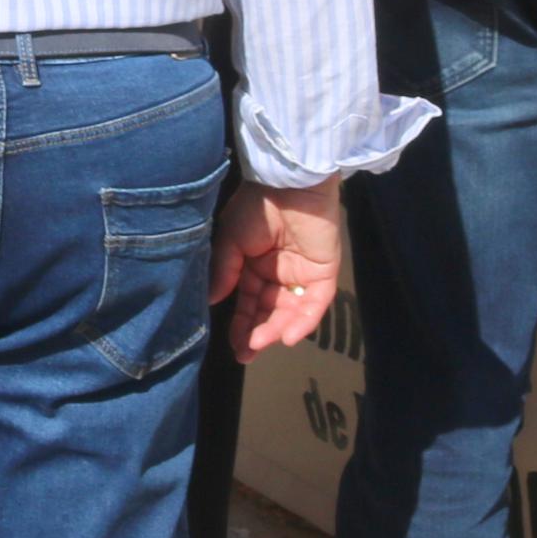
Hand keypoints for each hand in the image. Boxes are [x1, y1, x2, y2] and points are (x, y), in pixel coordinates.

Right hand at [210, 180, 344, 356]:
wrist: (288, 184)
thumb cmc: (256, 206)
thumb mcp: (230, 240)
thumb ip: (224, 272)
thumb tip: (211, 301)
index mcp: (254, 265)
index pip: (248, 303)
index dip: (241, 325)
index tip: (234, 347)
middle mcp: (278, 273)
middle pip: (268, 311)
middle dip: (257, 333)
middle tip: (246, 354)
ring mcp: (302, 274)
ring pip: (290, 311)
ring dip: (276, 329)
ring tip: (259, 343)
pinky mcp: (324, 272)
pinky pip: (315, 303)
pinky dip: (304, 321)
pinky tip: (288, 337)